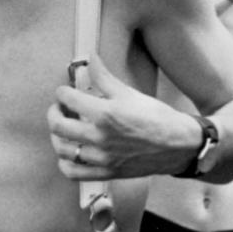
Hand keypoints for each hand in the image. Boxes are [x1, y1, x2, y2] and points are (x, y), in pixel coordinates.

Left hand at [47, 54, 197, 180]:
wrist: (179, 145)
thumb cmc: (158, 119)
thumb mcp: (129, 93)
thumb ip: (104, 77)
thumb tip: (91, 59)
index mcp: (105, 114)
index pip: (68, 99)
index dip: (62, 92)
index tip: (64, 91)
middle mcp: (100, 138)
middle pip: (58, 126)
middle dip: (54, 113)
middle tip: (59, 107)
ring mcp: (102, 158)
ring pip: (62, 150)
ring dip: (57, 137)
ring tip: (63, 128)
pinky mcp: (106, 172)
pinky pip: (74, 173)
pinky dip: (65, 163)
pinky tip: (69, 153)